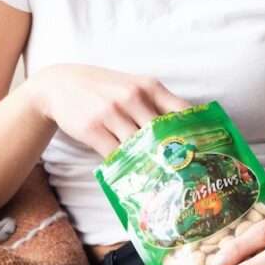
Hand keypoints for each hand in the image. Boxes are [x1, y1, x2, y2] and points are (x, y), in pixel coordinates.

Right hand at [26, 64, 191, 158]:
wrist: (60, 84)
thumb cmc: (104, 88)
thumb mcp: (133, 86)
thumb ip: (156, 105)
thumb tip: (185, 132)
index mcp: (149, 86)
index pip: (181, 111)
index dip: (195, 134)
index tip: (204, 152)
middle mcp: (133, 97)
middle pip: (162, 134)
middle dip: (173, 155)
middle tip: (185, 174)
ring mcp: (112, 113)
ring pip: (139, 147)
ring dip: (149, 165)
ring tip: (161, 180)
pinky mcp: (92, 129)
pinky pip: (115, 155)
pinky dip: (125, 166)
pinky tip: (132, 174)